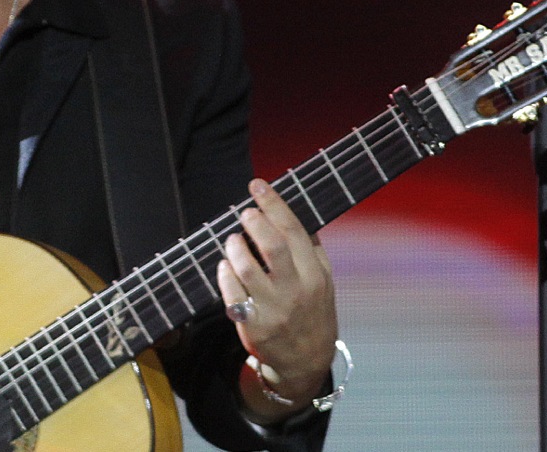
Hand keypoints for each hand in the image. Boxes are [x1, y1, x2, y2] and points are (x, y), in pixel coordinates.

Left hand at [216, 178, 339, 416]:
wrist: (306, 360)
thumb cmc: (311, 311)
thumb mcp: (322, 282)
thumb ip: (310, 251)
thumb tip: (292, 214)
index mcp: (315, 276)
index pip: (294, 231)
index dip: (274, 204)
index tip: (258, 185)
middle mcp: (296, 291)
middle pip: (272, 247)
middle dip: (254, 222)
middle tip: (245, 213)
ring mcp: (273, 309)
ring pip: (247, 269)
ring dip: (235, 247)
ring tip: (232, 239)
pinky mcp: (252, 325)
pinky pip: (231, 293)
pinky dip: (224, 273)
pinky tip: (225, 264)